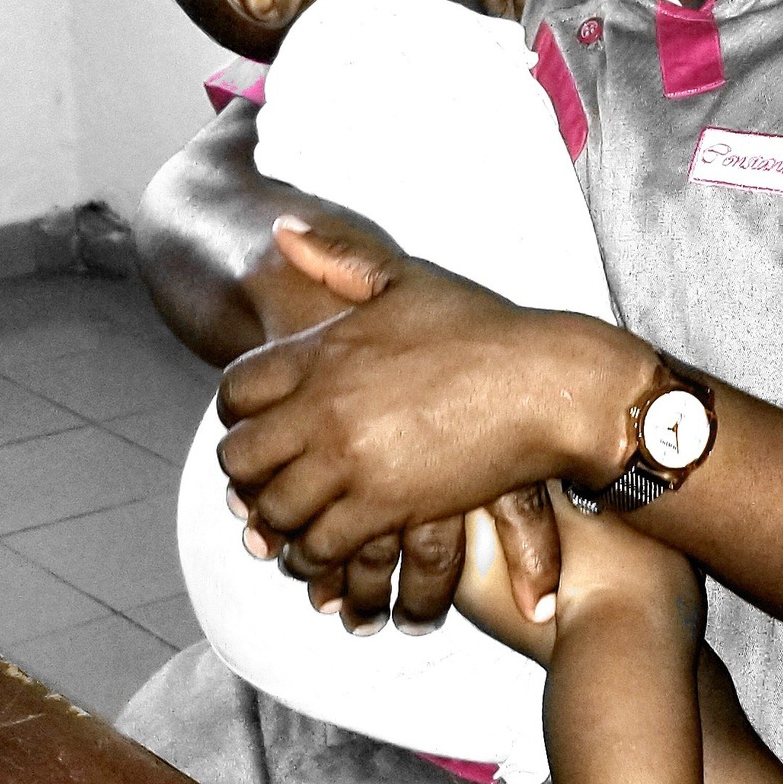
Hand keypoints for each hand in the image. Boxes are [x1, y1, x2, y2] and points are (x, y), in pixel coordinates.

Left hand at [218, 216, 642, 612]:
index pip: (235, 391)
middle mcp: (322, 407)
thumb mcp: (406, 279)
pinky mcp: (384, 506)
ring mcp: (350, 460)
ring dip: (277, 523)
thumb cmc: (485, 330)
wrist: (547, 385)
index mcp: (321, 352)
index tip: (255, 429)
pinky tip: (330, 551)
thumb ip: (337, 255)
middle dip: (245, 476)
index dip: (235, 416)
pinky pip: (320, 544)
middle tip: (265, 485)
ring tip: (292, 526)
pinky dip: (317, 554)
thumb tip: (278, 229)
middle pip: (239, 457)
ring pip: (273, 509)